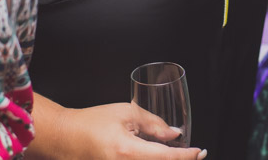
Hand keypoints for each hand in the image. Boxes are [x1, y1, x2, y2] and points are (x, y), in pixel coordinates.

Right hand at [29, 101, 205, 159]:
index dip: (186, 156)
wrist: (67, 138)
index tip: (200, 152)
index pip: (165, 157)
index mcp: (126, 151)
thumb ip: (153, 123)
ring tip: (178, 154)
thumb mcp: (126, 113)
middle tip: (194, 154)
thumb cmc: (92, 122)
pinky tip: (161, 155)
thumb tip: (175, 134)